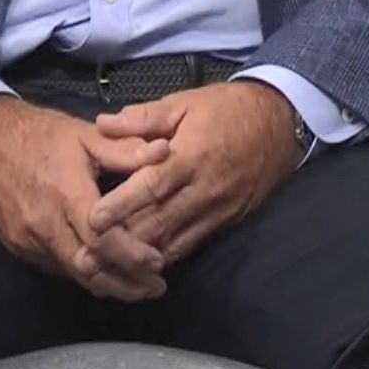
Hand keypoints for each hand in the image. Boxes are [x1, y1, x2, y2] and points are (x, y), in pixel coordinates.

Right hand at [0, 94, 174, 300]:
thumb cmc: (40, 134)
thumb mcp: (87, 134)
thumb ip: (127, 148)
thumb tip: (166, 152)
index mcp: (66, 193)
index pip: (103, 239)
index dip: (132, 256)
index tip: (159, 263)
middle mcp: (44, 223)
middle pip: (89, 268)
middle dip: (125, 284)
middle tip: (156, 287)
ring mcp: (28, 239)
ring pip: (72, 274)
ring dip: (107, 284)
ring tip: (138, 287)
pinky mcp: (18, 246)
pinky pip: (56, 266)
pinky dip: (83, 273)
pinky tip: (105, 271)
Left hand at [83, 80, 301, 273]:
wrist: (282, 123)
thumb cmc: (229, 109)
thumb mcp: (186, 101)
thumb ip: (144, 117)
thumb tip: (103, 123)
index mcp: (190, 156)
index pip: (152, 186)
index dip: (122, 205)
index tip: (93, 220)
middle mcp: (203, 188)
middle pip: (158, 222)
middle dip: (122, 241)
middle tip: (86, 254)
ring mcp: (217, 209)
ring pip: (174, 241)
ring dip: (139, 256)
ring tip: (106, 267)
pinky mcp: (226, 221)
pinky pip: (191, 244)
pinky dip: (165, 255)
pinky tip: (140, 264)